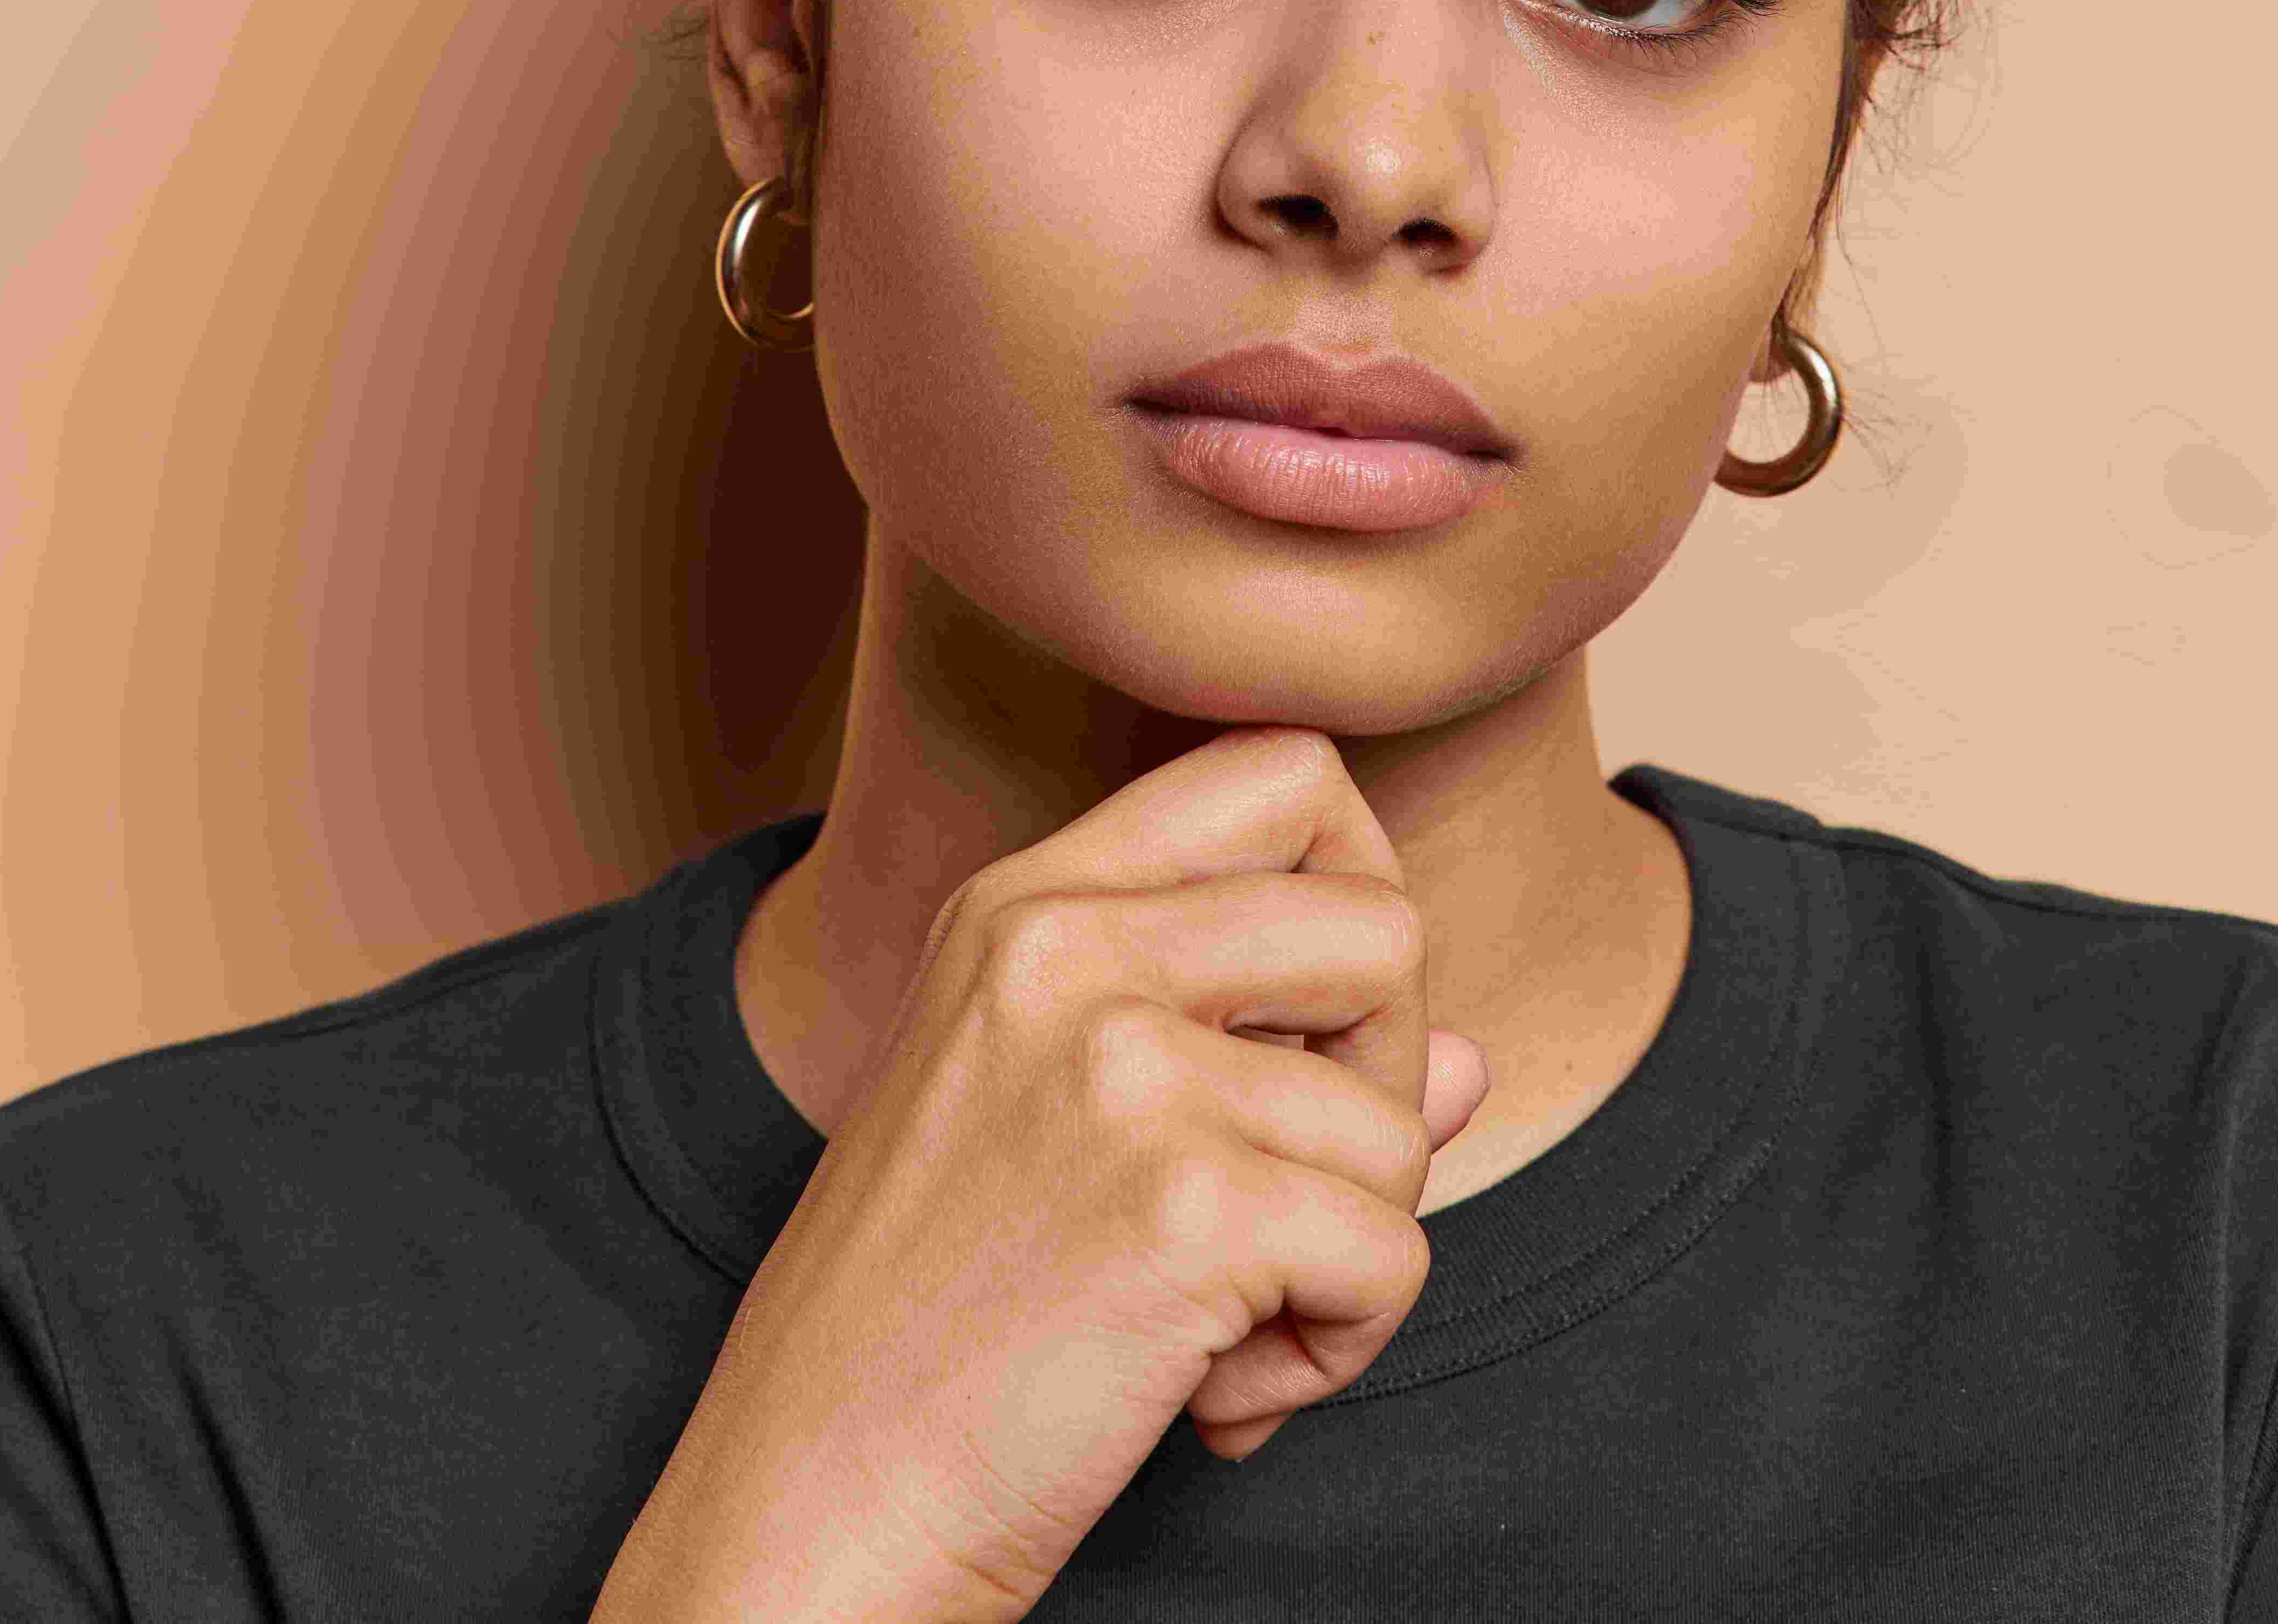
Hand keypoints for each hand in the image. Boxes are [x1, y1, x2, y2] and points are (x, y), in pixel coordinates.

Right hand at [590, 725, 1488, 1622]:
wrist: (809, 1506)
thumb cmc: (938, 1323)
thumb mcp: (1062, 1124)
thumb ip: (1265, 1052)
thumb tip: (1468, 1060)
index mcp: (1028, 903)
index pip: (1282, 771)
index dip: (1358, 880)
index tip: (1320, 1018)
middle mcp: (1070, 949)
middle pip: (1383, 925)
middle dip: (1386, 1078)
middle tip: (1292, 1193)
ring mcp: (1124, 1070)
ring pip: (1402, 1122)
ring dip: (1351, 1252)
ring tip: (1223, 1326)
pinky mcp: (1185, 1212)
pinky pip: (1392, 1256)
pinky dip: (1341, 1348)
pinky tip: (1220, 1398)